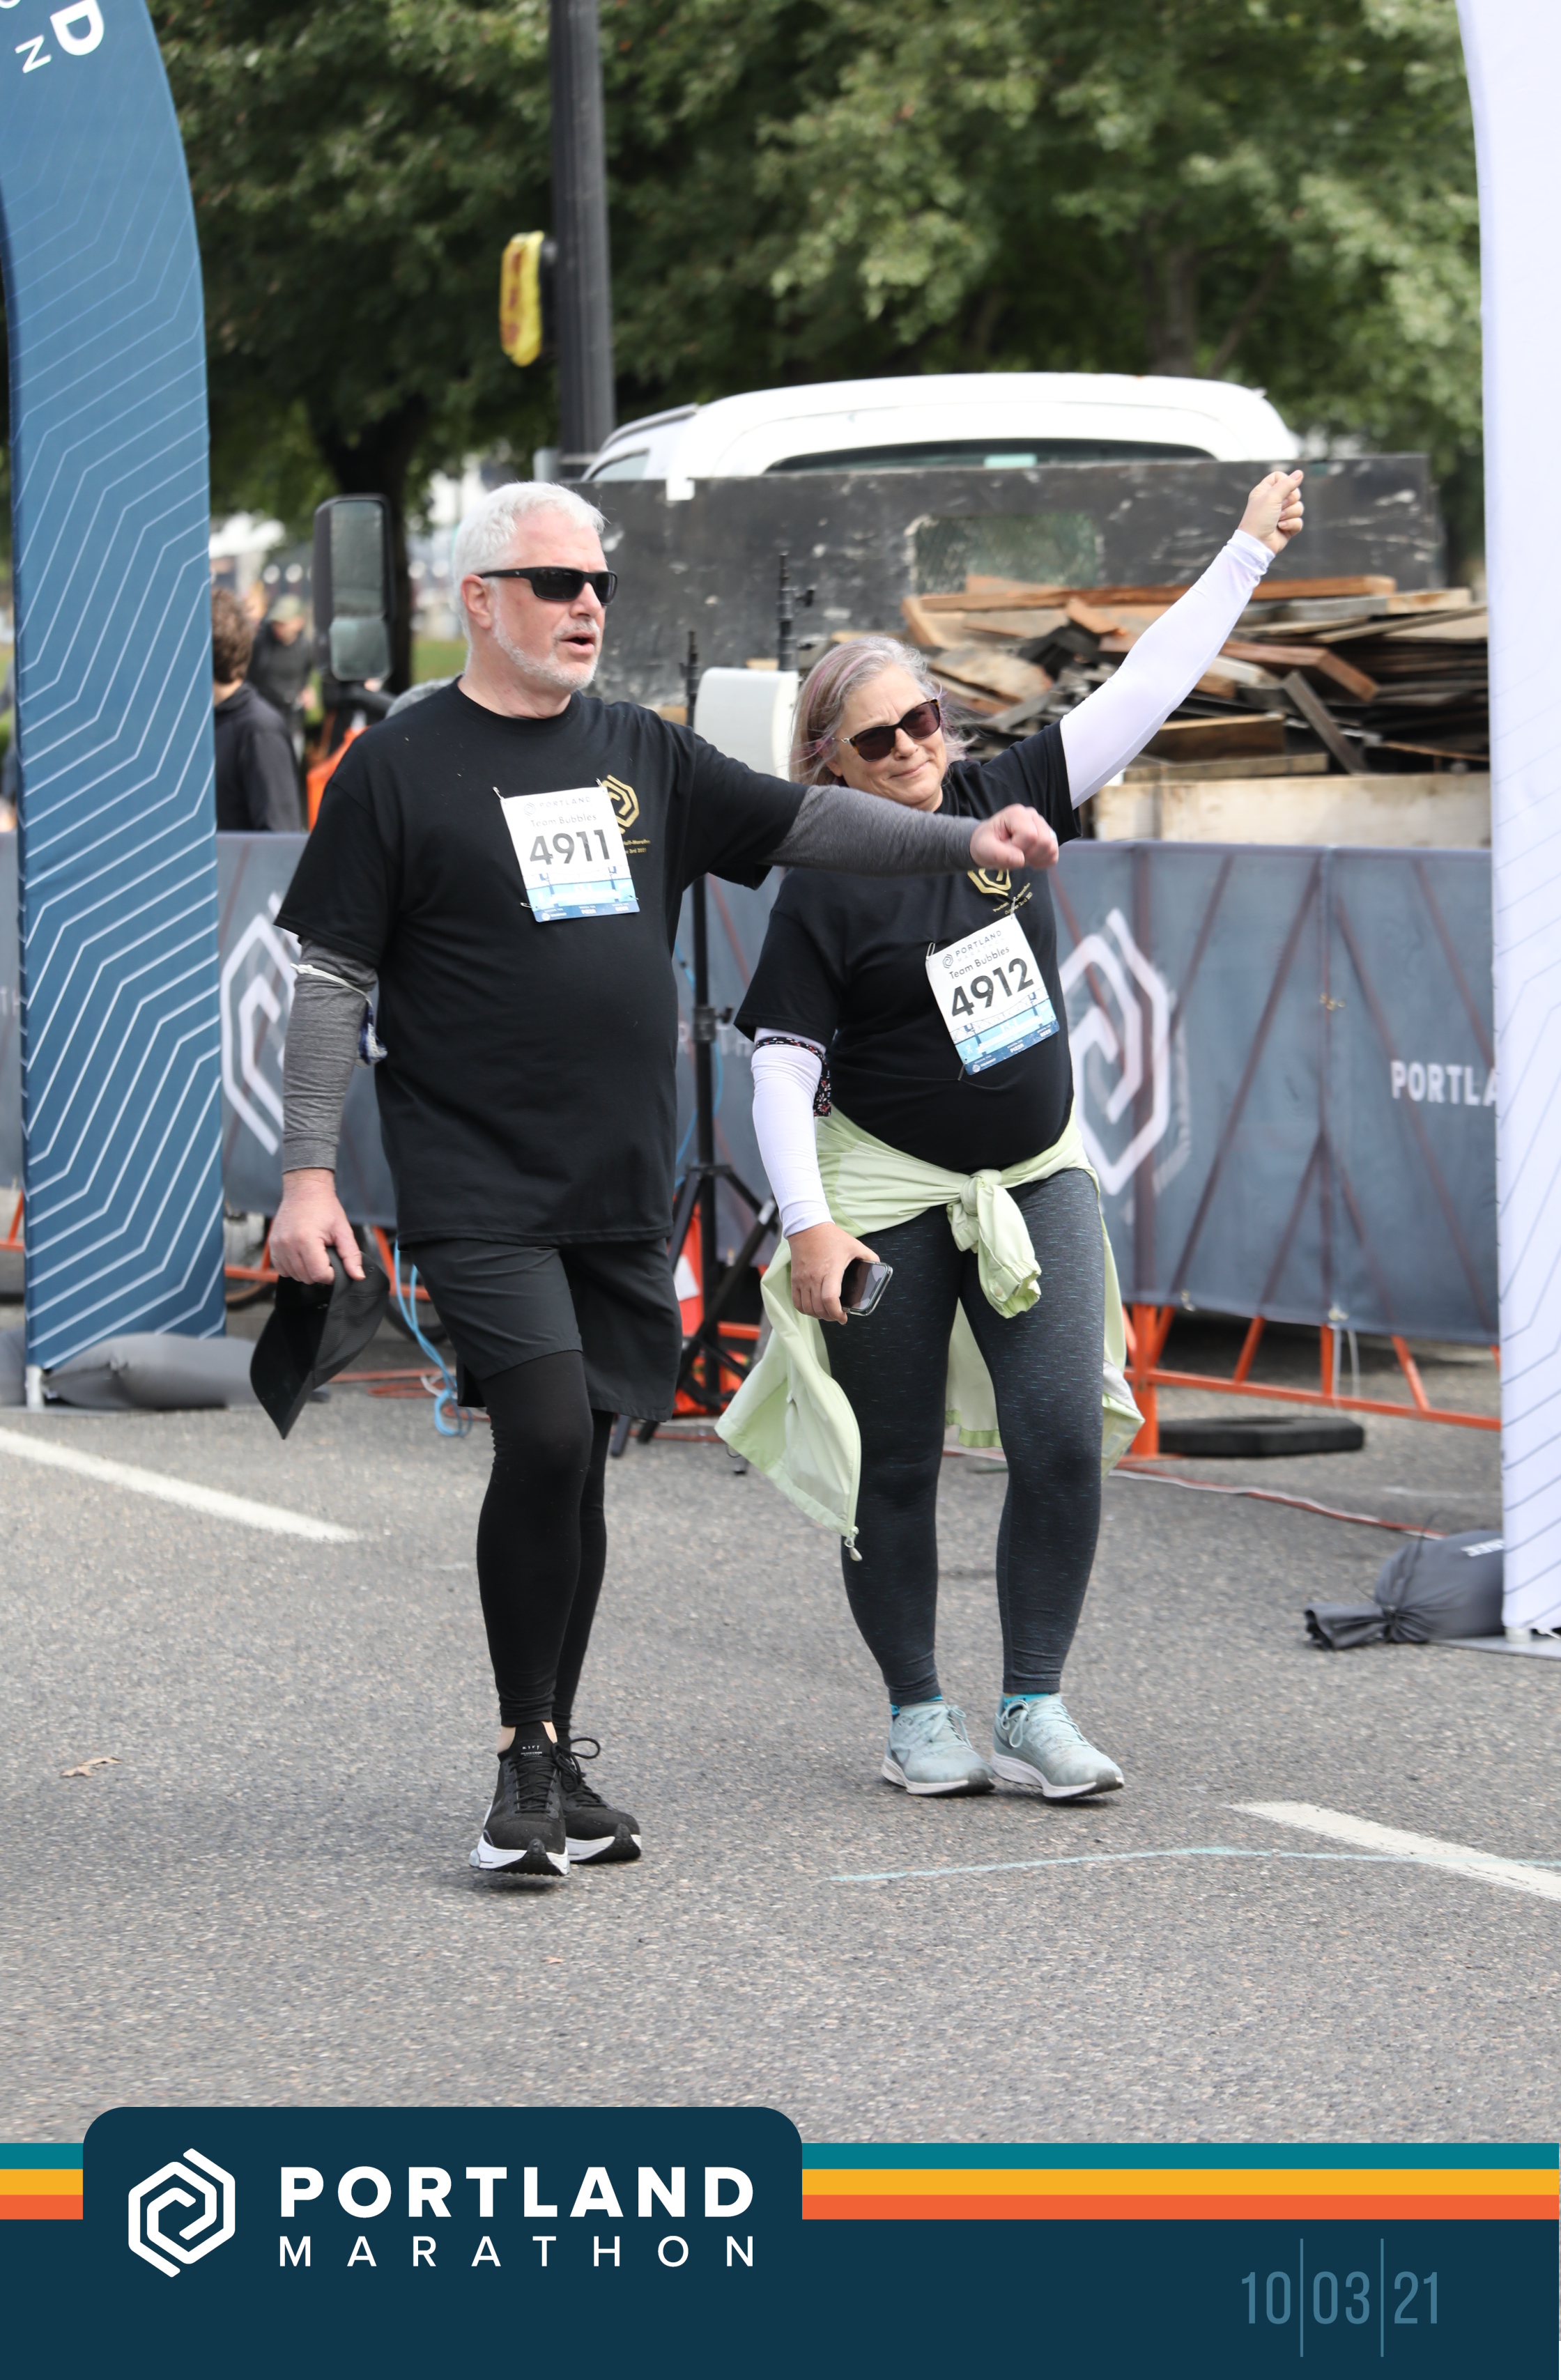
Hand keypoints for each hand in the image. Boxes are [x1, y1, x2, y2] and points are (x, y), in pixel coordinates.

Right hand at [268, 1168, 364, 1284]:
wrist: (305, 1190)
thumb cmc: (324, 1207)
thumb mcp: (343, 1230)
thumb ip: (351, 1255)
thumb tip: (357, 1276)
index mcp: (306, 1240)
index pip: (319, 1274)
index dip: (331, 1274)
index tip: (335, 1264)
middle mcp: (288, 1244)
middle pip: (307, 1277)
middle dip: (320, 1272)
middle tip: (326, 1255)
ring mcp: (278, 1246)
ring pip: (294, 1275)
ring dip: (307, 1271)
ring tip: (314, 1253)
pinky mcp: (272, 1246)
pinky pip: (282, 1269)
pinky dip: (293, 1268)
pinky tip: (302, 1255)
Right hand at [789, 1219, 878, 1324]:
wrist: (807, 1227)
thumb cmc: (832, 1237)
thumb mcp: (855, 1246)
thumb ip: (869, 1258)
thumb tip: (879, 1270)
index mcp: (830, 1270)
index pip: (829, 1300)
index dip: (836, 1313)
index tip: (843, 1317)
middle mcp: (814, 1277)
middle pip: (818, 1308)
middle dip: (830, 1317)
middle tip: (838, 1316)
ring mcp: (802, 1279)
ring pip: (807, 1308)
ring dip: (818, 1315)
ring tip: (827, 1313)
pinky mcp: (795, 1279)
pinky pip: (797, 1302)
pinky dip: (805, 1310)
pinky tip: (813, 1308)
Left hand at [969, 805, 1058, 873]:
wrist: (990, 845)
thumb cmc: (986, 844)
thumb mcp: (983, 849)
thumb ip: (998, 854)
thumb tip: (1021, 859)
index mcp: (1017, 813)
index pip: (1029, 835)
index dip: (1018, 848)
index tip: (1005, 849)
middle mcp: (1033, 816)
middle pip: (1044, 841)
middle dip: (1028, 855)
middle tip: (1013, 855)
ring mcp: (1043, 826)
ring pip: (1051, 848)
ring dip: (1035, 859)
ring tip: (1021, 857)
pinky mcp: (1049, 837)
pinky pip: (1054, 855)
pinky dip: (1042, 862)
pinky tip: (1030, 860)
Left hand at [1239, 468, 1304, 555]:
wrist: (1256, 544)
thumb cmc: (1259, 519)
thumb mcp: (1271, 497)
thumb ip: (1287, 484)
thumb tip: (1300, 473)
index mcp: (1265, 491)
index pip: (1280, 477)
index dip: (1285, 481)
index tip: (1281, 488)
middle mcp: (1273, 501)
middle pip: (1294, 492)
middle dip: (1289, 501)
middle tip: (1279, 507)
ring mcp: (1281, 515)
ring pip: (1299, 507)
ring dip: (1289, 514)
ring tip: (1278, 520)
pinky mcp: (1287, 527)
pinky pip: (1299, 521)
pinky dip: (1291, 525)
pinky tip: (1280, 528)